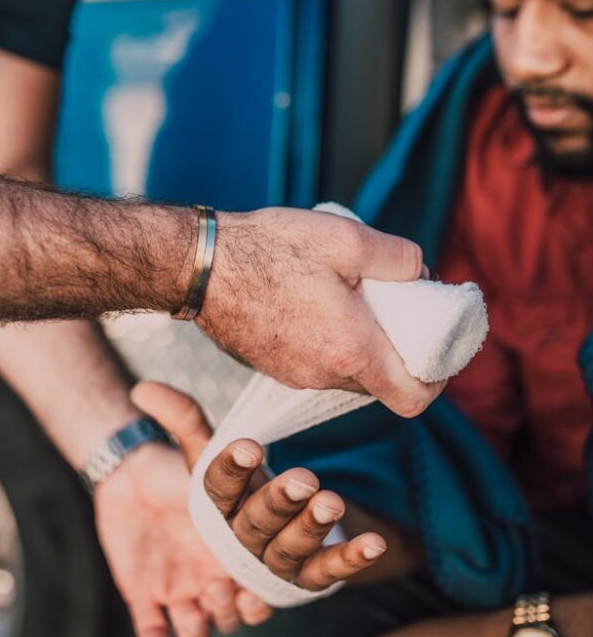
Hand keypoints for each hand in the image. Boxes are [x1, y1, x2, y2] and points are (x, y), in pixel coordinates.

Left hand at [94, 383, 271, 636]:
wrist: (128, 478)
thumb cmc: (176, 468)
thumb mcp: (198, 450)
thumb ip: (193, 419)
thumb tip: (177, 393)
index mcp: (239, 548)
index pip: (265, 578)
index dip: (264, 587)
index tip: (257, 580)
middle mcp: (218, 575)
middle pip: (237, 609)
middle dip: (238, 605)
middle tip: (226, 586)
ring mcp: (183, 589)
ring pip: (201, 626)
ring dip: (203, 623)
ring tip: (200, 601)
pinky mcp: (146, 599)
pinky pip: (155, 632)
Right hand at [199, 207, 443, 415]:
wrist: (198, 266)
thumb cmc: (267, 250)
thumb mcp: (346, 237)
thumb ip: (397, 256)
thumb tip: (420, 270)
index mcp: (352, 350)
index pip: (414, 399)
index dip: (437, 381)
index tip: (438, 352)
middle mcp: (324, 374)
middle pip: (382, 383)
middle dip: (398, 352)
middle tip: (397, 311)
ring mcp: (295, 376)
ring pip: (348, 373)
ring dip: (361, 346)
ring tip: (353, 299)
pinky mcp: (273, 367)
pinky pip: (317, 365)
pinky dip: (330, 344)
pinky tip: (318, 304)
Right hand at [201, 435, 387, 590]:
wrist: (272, 530)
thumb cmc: (240, 487)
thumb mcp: (213, 451)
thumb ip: (186, 420)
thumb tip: (144, 389)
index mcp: (217, 509)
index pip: (217, 489)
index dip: (232, 468)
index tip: (250, 445)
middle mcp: (239, 540)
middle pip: (253, 525)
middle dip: (277, 503)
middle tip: (303, 479)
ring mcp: (273, 562)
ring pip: (287, 551)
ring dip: (311, 528)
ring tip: (332, 502)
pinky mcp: (307, 577)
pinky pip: (326, 573)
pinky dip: (349, 560)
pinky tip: (373, 543)